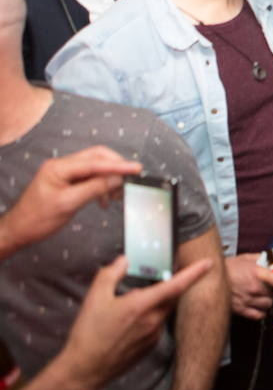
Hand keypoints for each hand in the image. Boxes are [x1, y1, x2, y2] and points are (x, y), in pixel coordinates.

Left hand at [0, 147, 141, 258]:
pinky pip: (90, 178)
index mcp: (59, 167)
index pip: (95, 162)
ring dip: (109, 179)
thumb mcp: (67, 204)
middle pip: (97, 158)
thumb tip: (117, 179)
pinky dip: (101, 186)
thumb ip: (93, 188)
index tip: (137, 169)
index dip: (118, 165)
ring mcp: (64, 173)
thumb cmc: (38, 219)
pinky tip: (104, 200)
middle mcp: (62, 165)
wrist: (18, 230)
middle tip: (130, 181)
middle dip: (115, 168)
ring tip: (116, 196)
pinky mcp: (67, 182)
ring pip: (95, 168)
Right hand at [56, 256, 212, 387]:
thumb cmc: (88, 333)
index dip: (194, 272)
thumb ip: (111, 273)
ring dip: (155, 303)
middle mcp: (153, 320)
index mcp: (142, 306)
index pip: (176, 285)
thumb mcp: (95, 297)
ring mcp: (153, 335)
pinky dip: (148, 318)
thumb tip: (124, 261)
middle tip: (159, 278)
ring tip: (128, 306)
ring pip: (162, 312)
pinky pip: (155, 325)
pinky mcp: (149, 347)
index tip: (208, 263)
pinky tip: (127, 322)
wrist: (85, 369)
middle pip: (171, 297)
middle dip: (170, 286)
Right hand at [224, 253, 272, 319]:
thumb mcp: (246, 257)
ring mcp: (247, 301)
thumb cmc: (228, 266)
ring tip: (266, 296)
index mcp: (257, 274)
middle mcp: (254, 289)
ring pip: (268, 305)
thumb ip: (261, 258)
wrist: (209, 278)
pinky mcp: (240, 310)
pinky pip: (258, 315)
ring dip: (270, 301)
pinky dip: (261, 311)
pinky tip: (259, 305)